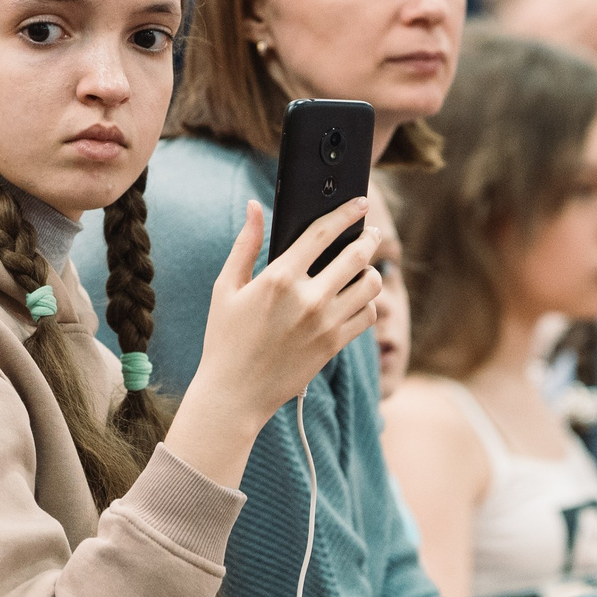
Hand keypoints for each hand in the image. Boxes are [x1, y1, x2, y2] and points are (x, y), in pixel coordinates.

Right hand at [183, 199, 384, 431]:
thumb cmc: (225, 339)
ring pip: (370, 286)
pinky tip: (357, 299)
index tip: (359, 202)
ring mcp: (325, 324)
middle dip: (369, 238)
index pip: (323, 233)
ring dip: (371, 272)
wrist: (234, 394)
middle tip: (371, 233)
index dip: (346, 213)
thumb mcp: (227, 288)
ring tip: (363, 269)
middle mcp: (308, 298)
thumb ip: (245, 244)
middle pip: (357, 255)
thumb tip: (255, 206)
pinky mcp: (334, 345)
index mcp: (279, 278)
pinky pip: (368, 315)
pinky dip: (368, 303)